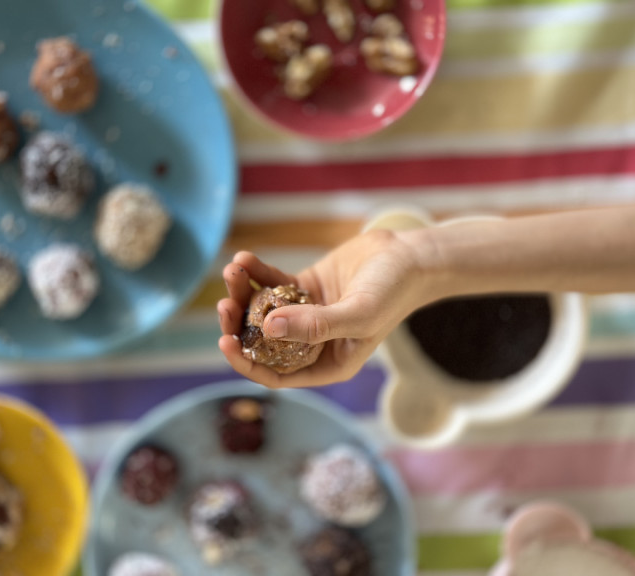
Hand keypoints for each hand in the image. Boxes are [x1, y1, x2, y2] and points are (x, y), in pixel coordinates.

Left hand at [217, 229, 425, 387]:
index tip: (225, 341)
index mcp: (326, 364)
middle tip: (225, 303)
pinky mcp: (304, 289)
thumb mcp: (358, 314)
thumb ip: (316, 325)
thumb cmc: (392, 292)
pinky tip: (244, 259)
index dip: (246, 362)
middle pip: (262, 342)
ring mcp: (306, 315)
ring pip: (263, 311)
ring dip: (243, 293)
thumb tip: (269, 328)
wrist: (409, 256)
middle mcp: (312, 344)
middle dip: (239, 324)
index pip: (276, 374)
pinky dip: (257, 273)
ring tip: (233, 271)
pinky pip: (272, 284)